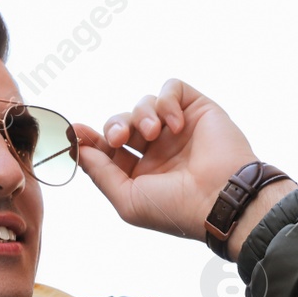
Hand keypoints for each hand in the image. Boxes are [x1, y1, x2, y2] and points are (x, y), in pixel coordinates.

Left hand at [74, 79, 260, 239]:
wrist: (220, 198)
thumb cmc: (175, 207)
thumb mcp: (127, 199)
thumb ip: (100, 173)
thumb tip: (79, 150)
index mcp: (142, 172)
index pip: (110, 148)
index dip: (92, 139)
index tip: (76, 132)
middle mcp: (159, 149)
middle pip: (123, 122)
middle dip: (115, 126)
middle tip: (120, 137)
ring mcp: (178, 129)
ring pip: (144, 104)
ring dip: (142, 115)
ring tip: (154, 133)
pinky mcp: (197, 110)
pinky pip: (171, 89)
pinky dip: (167, 101)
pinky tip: (175, 125)